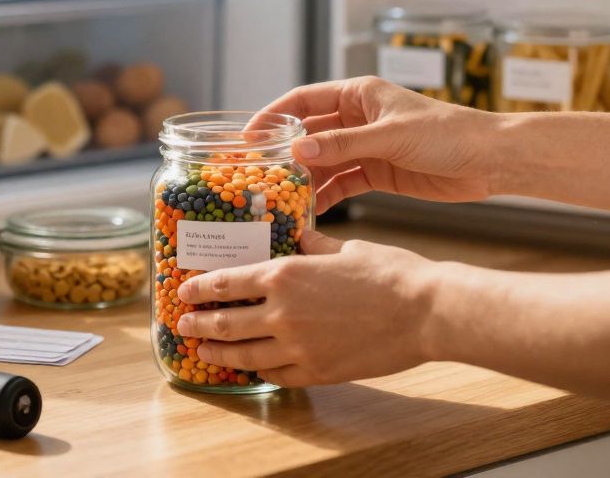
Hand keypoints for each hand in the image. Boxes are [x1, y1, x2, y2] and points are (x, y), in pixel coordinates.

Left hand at [176, 229, 434, 386]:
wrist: (426, 311)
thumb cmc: (390, 272)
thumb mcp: (345, 248)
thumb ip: (313, 244)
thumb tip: (297, 234)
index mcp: (285, 274)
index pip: (226, 283)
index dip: (200, 289)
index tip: (184, 292)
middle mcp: (283, 312)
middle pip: (226, 322)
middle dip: (199, 325)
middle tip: (184, 326)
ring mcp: (298, 346)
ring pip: (245, 355)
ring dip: (219, 353)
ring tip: (205, 352)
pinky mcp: (318, 371)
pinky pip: (277, 375)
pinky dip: (259, 372)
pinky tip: (252, 369)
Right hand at [261, 76, 504, 211]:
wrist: (489, 160)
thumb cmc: (447, 134)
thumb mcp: (390, 137)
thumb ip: (342, 145)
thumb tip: (296, 152)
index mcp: (359, 94)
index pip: (303, 101)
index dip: (273, 117)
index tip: (248, 139)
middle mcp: (358, 118)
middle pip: (309, 134)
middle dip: (283, 154)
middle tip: (256, 175)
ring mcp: (366, 146)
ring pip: (323, 162)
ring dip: (303, 179)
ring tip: (278, 199)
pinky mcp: (377, 173)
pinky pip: (342, 183)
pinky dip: (326, 196)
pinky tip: (309, 212)